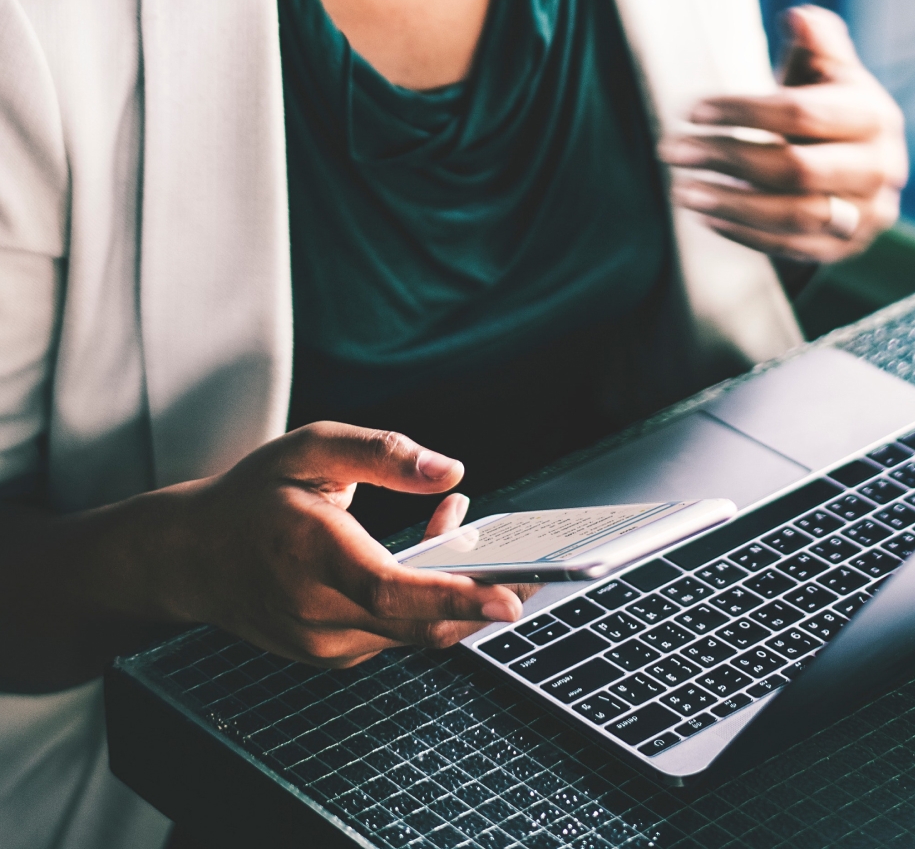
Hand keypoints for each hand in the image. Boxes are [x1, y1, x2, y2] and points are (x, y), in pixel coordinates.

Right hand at [166, 422, 530, 668]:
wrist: (191, 558)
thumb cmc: (252, 496)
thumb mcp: (310, 449)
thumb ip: (382, 455)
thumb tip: (450, 471)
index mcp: (310, 555)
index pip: (391, 591)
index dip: (453, 597)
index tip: (507, 599)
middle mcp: (317, 612)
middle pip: (419, 623)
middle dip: (484, 600)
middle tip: (533, 572)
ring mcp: (324, 643)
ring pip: (415, 631)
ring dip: (456, 593)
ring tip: (476, 537)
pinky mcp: (333, 654)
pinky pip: (397, 632)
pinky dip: (426, 601)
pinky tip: (433, 554)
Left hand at [660, 5, 907, 262]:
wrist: (857, 174)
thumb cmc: (828, 115)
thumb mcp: (828, 75)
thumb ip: (817, 45)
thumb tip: (797, 17)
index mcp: (875, 117)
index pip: (800, 113)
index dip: (742, 111)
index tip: (691, 110)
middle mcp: (879, 169)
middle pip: (794, 168)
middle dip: (726, 158)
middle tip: (671, 151)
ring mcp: (864, 215)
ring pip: (791, 215)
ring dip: (728, 203)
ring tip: (680, 190)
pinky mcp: (844, 250)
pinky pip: (787, 247)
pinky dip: (741, 233)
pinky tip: (704, 216)